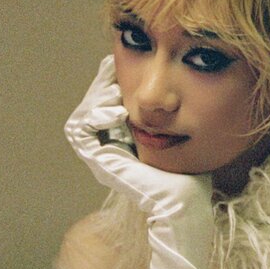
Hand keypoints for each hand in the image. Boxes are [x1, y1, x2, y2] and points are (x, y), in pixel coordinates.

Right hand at [64, 56, 211, 218]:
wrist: (182, 201)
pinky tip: (116, 111)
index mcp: (126, 139)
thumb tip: (167, 87)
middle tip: (113, 70)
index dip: (110, 80)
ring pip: (83, 115)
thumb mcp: (179, 132)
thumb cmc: (188, 173)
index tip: (123, 66)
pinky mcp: (98, 161)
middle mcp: (110, 146)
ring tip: (116, 92)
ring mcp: (102, 155)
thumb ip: (168, 113)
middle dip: (102, 84)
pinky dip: (94, 115)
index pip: (108, 101)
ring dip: (96, 97)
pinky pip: (81, 130)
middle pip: (93, 105)